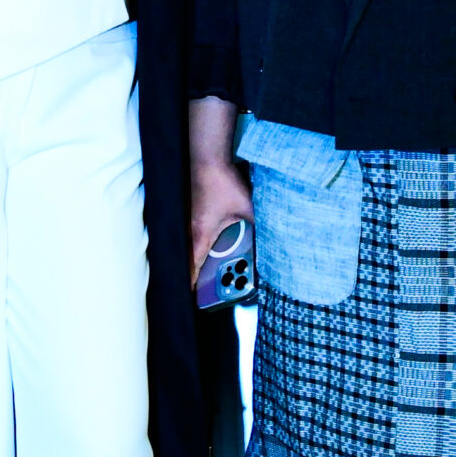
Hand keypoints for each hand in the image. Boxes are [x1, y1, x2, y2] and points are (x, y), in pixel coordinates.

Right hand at [189, 156, 253, 287]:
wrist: (207, 159)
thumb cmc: (223, 184)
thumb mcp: (247, 209)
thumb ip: (258, 226)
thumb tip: (271, 239)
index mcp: (200, 235)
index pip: (191, 267)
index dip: (191, 285)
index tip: (194, 298)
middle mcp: (187, 230)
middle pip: (185, 259)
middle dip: (192, 274)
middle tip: (201, 286)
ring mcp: (184, 219)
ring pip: (184, 246)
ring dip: (192, 257)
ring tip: (203, 268)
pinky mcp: (186, 209)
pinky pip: (186, 233)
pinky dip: (192, 242)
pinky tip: (204, 241)